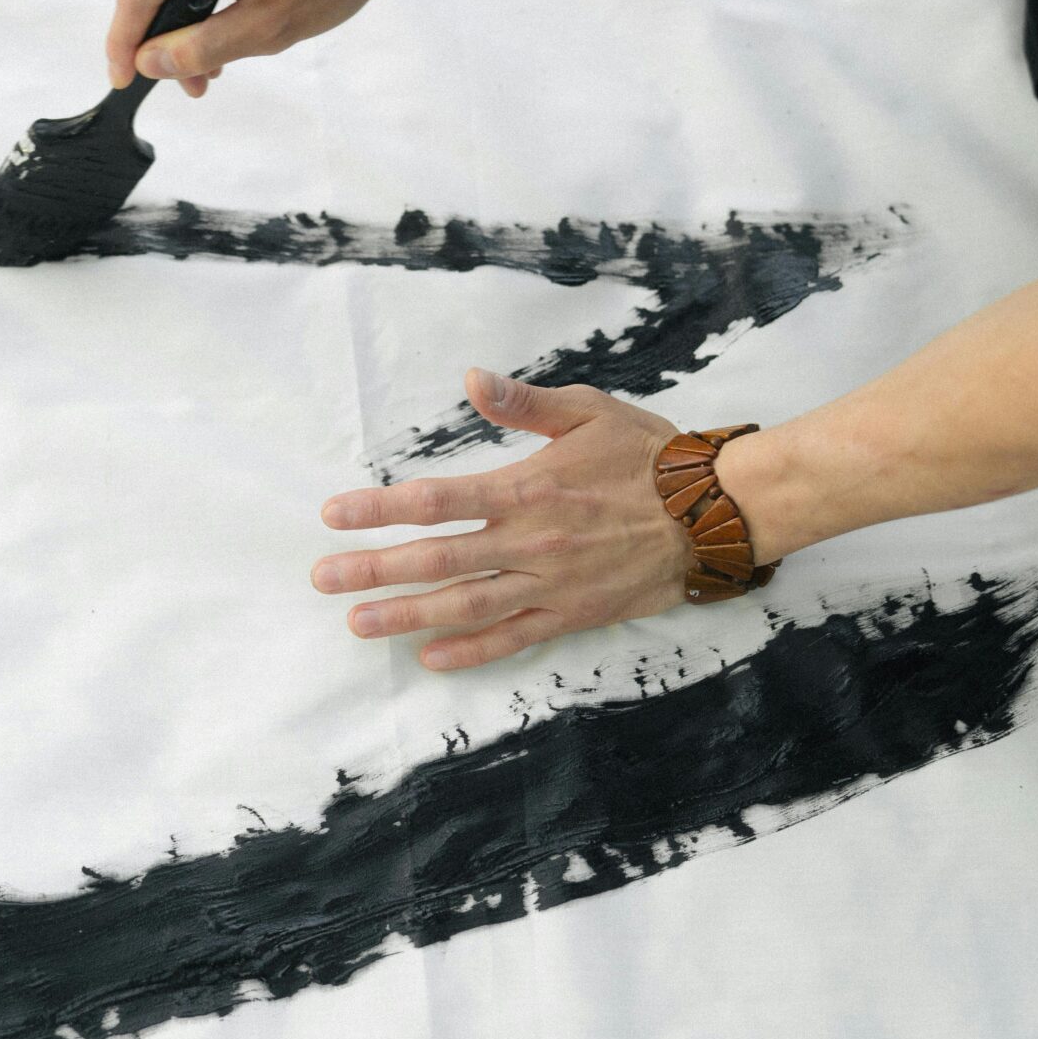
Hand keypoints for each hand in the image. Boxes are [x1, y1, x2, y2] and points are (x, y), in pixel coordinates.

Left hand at [312, 369, 694, 669]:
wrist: (715, 511)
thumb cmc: (649, 455)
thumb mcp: (588, 411)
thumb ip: (523, 403)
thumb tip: (470, 380)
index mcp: (527, 489)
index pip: (436, 501)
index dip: (378, 509)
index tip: (333, 515)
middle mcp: (531, 542)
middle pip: (437, 560)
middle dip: (374, 570)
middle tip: (322, 579)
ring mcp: (551, 584)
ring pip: (467, 606)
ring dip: (407, 617)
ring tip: (357, 624)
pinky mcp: (574, 614)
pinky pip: (514, 638)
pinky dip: (471, 651)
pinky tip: (431, 658)